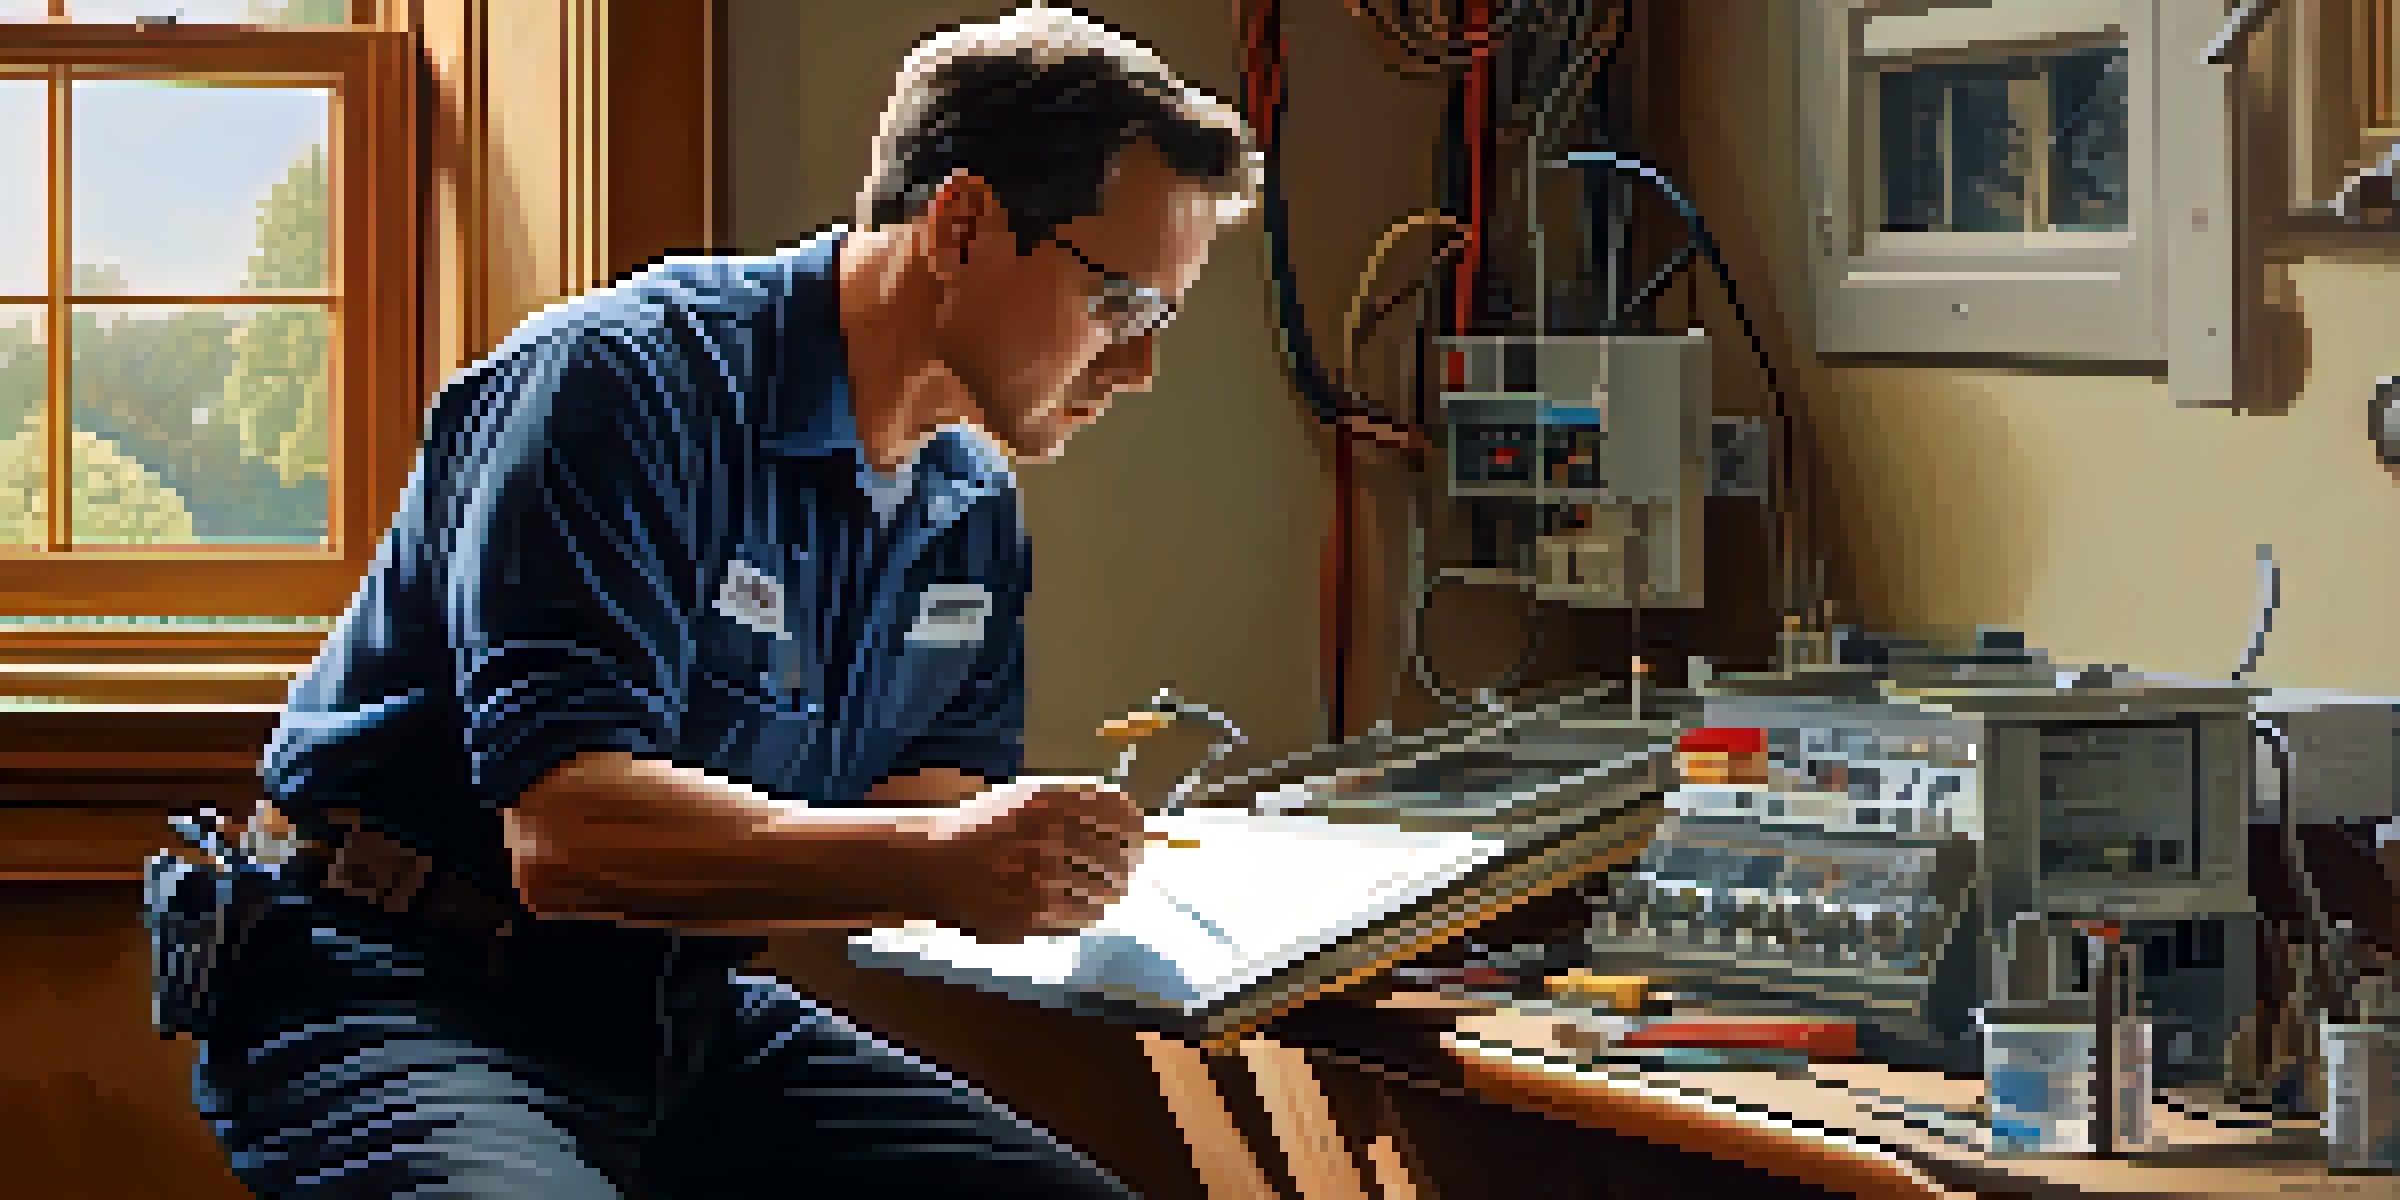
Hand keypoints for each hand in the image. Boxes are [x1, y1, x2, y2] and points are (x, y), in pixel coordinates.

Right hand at [920, 777, 1143, 942]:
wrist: (934, 864)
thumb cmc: (985, 827)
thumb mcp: (1027, 797)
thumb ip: (1075, 802)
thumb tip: (1137, 818)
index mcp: (1049, 803)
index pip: (1119, 816)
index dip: (1136, 829)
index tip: (1140, 837)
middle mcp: (1047, 837)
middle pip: (1117, 857)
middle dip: (1128, 865)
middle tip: (1128, 869)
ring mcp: (1040, 878)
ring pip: (1104, 891)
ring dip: (1111, 891)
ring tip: (1107, 888)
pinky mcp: (1033, 914)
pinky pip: (1082, 918)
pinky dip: (1089, 913)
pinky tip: (1083, 907)